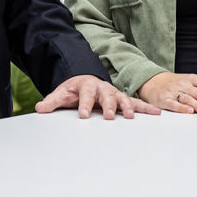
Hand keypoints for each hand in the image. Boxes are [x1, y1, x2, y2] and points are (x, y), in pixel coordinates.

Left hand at [35, 74, 159, 118]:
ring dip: (127, 108)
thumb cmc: (74, 89)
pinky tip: (156, 114)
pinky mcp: (122, 99)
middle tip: (109, 116)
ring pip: (123, 99)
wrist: (86, 79)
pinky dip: (146, 108)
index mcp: (87, 85)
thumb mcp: (61, 93)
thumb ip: (52, 101)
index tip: (82, 115)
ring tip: (131, 117)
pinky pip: (136, 104)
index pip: (85, 94)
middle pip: (107, 96)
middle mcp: (103, 88)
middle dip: (109, 106)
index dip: (84, 104)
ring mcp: (114, 93)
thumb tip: (39, 107)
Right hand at [138, 71, 196, 113]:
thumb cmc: (176, 84)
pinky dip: (182, 108)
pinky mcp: (164, 99)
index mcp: (192, 79)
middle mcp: (184, 84)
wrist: (152, 81)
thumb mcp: (192, 81)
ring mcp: (174, 91)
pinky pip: (174, 104)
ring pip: (188, 98)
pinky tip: (189, 112)